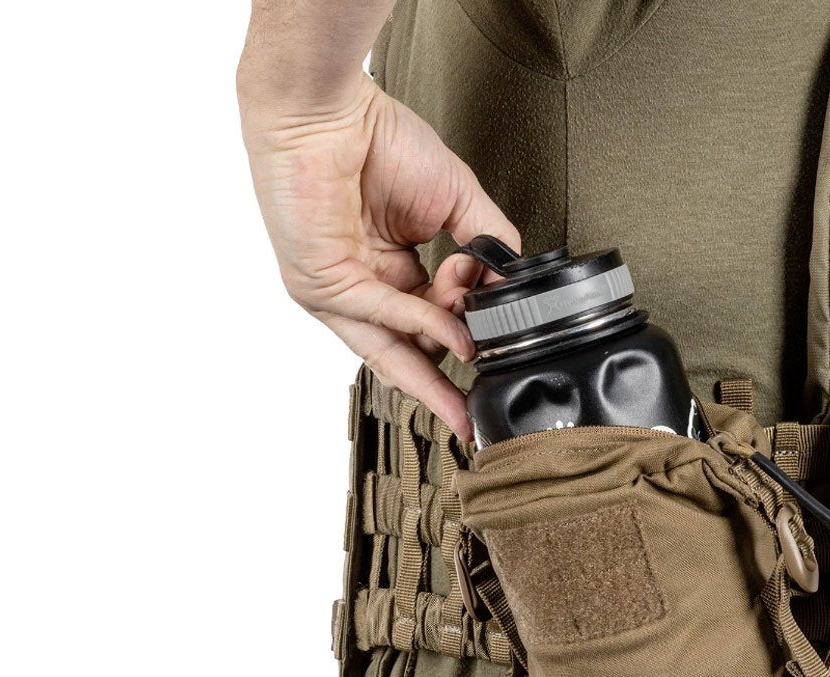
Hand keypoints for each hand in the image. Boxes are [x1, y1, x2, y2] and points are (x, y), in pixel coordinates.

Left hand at [239, 73, 518, 438]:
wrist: (329, 106)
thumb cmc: (377, 138)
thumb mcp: (456, 199)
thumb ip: (485, 246)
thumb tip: (510, 286)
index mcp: (385, 272)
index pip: (425, 328)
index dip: (464, 342)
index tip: (497, 345)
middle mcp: (359, 288)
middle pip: (403, 355)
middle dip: (440, 391)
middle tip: (472, 416)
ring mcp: (336, 292)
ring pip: (390, 346)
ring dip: (437, 356)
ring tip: (477, 352)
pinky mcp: (319, 283)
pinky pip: (382, 312)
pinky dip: (423, 321)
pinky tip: (456, 329)